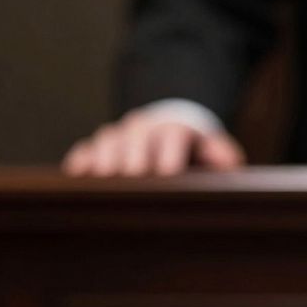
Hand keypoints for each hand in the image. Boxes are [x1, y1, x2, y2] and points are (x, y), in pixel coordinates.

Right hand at [62, 109, 246, 176]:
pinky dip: (80, 160)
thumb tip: (229, 161)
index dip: (170, 151)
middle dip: (134, 154)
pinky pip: (84, 149)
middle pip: (137, 136)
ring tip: (105, 176)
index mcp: (175, 130)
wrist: (165, 138)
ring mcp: (118, 137)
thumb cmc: (191, 155)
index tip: (168, 171)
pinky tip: (76, 175)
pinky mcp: (96, 149)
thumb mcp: (212, 152)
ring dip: (105, 156)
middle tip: (133, 175)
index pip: (173, 135)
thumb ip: (221, 154)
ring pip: (108, 139)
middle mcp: (144, 129)